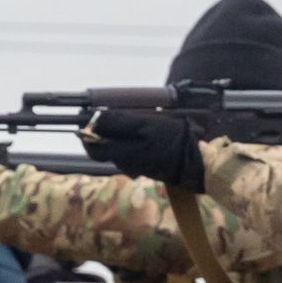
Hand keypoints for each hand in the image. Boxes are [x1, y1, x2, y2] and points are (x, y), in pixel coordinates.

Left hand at [81, 107, 204, 194]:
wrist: (195, 162)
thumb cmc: (172, 140)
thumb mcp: (146, 125)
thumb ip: (119, 123)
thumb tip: (96, 118)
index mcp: (122, 153)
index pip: (92, 147)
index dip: (86, 132)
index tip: (87, 116)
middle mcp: (123, 163)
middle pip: (102, 149)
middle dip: (103, 133)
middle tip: (109, 116)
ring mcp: (133, 166)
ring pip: (115, 150)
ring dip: (117, 136)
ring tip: (132, 122)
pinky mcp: (142, 166)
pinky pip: (128, 153)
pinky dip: (129, 142)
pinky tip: (143, 133)